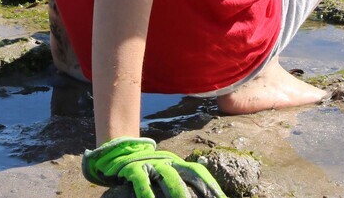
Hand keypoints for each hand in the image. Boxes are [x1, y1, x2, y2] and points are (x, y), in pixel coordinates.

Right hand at [83, 137, 226, 197]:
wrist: (121, 150)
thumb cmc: (148, 167)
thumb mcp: (166, 170)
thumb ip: (180, 178)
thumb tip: (201, 190)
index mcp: (177, 162)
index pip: (197, 172)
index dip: (210, 184)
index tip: (222, 197)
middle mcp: (167, 162)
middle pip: (187, 176)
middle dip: (200, 190)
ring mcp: (151, 165)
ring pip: (169, 178)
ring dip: (178, 193)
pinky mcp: (134, 170)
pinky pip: (142, 183)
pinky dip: (147, 194)